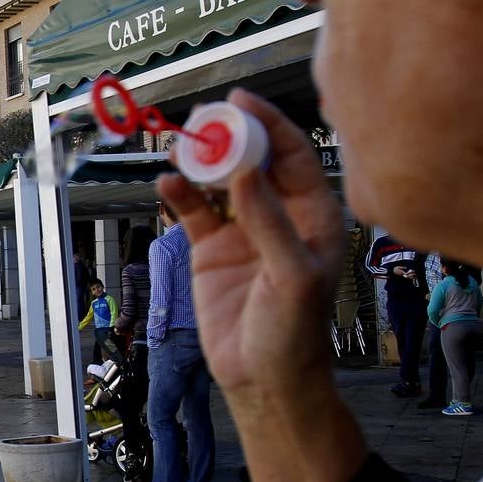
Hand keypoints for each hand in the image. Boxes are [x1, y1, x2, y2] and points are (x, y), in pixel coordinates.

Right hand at [159, 89, 343, 397]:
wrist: (263, 379)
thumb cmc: (295, 332)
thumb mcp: (292, 276)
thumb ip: (270, 222)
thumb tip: (245, 171)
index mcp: (314, 215)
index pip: (293, 155)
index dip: (268, 124)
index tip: (239, 103)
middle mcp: (280, 214)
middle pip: (254, 158)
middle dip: (230, 136)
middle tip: (203, 120)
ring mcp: (244, 229)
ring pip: (220, 180)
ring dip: (202, 161)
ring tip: (181, 147)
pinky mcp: (212, 249)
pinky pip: (194, 211)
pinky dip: (180, 194)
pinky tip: (168, 184)